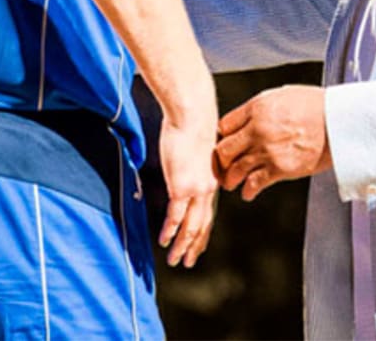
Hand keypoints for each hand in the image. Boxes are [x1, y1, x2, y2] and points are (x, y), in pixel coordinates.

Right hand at [156, 114, 219, 267]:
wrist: (193, 115)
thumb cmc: (193, 124)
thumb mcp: (195, 148)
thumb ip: (191, 162)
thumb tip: (184, 161)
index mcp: (211, 179)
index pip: (208, 211)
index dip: (204, 229)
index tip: (199, 241)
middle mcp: (207, 188)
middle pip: (203, 224)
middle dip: (195, 245)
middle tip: (189, 261)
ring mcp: (195, 189)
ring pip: (191, 226)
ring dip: (182, 245)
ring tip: (176, 260)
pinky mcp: (181, 186)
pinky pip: (175, 216)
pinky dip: (170, 231)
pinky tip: (164, 241)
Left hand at [216, 85, 332, 201]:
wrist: (339, 121)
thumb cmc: (316, 105)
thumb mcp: (283, 94)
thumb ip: (261, 107)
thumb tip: (248, 118)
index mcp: (257, 108)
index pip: (224, 126)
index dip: (222, 136)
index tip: (224, 143)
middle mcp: (257, 129)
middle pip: (224, 150)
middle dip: (222, 160)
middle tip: (223, 166)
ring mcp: (268, 150)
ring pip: (235, 169)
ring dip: (230, 179)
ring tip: (230, 183)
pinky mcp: (280, 169)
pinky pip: (255, 184)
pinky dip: (248, 191)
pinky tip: (248, 193)